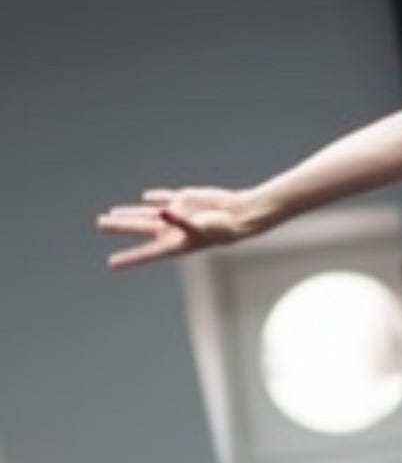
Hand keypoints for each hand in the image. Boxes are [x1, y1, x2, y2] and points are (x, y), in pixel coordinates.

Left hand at [96, 187, 259, 268]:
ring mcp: (178, 215)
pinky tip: (145, 198)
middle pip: (140, 228)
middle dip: (119, 226)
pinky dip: (155, 198)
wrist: (242, 216)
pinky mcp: (186, 201)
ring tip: (112, 213)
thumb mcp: (202, 226)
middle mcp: (174, 230)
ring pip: (147, 214)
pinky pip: (166, 199)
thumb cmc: (225, 228)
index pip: (146, 252)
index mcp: (176, 243)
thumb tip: (162, 209)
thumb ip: (180, 219)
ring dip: (130, 213)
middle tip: (100, 224)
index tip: (111, 264)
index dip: (129, 258)